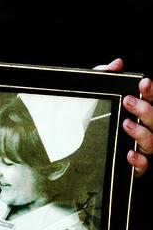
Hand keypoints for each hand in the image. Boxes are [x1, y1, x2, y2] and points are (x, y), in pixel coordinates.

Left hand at [96, 60, 152, 176]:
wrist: (83, 149)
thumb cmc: (97, 119)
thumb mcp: (97, 96)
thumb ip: (105, 77)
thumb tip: (116, 64)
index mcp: (139, 112)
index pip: (151, 100)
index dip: (150, 92)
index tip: (144, 83)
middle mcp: (145, 129)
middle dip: (145, 109)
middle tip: (129, 101)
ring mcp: (141, 147)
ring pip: (151, 142)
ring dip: (141, 133)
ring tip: (126, 124)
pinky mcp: (135, 165)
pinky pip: (143, 165)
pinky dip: (138, 160)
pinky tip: (130, 154)